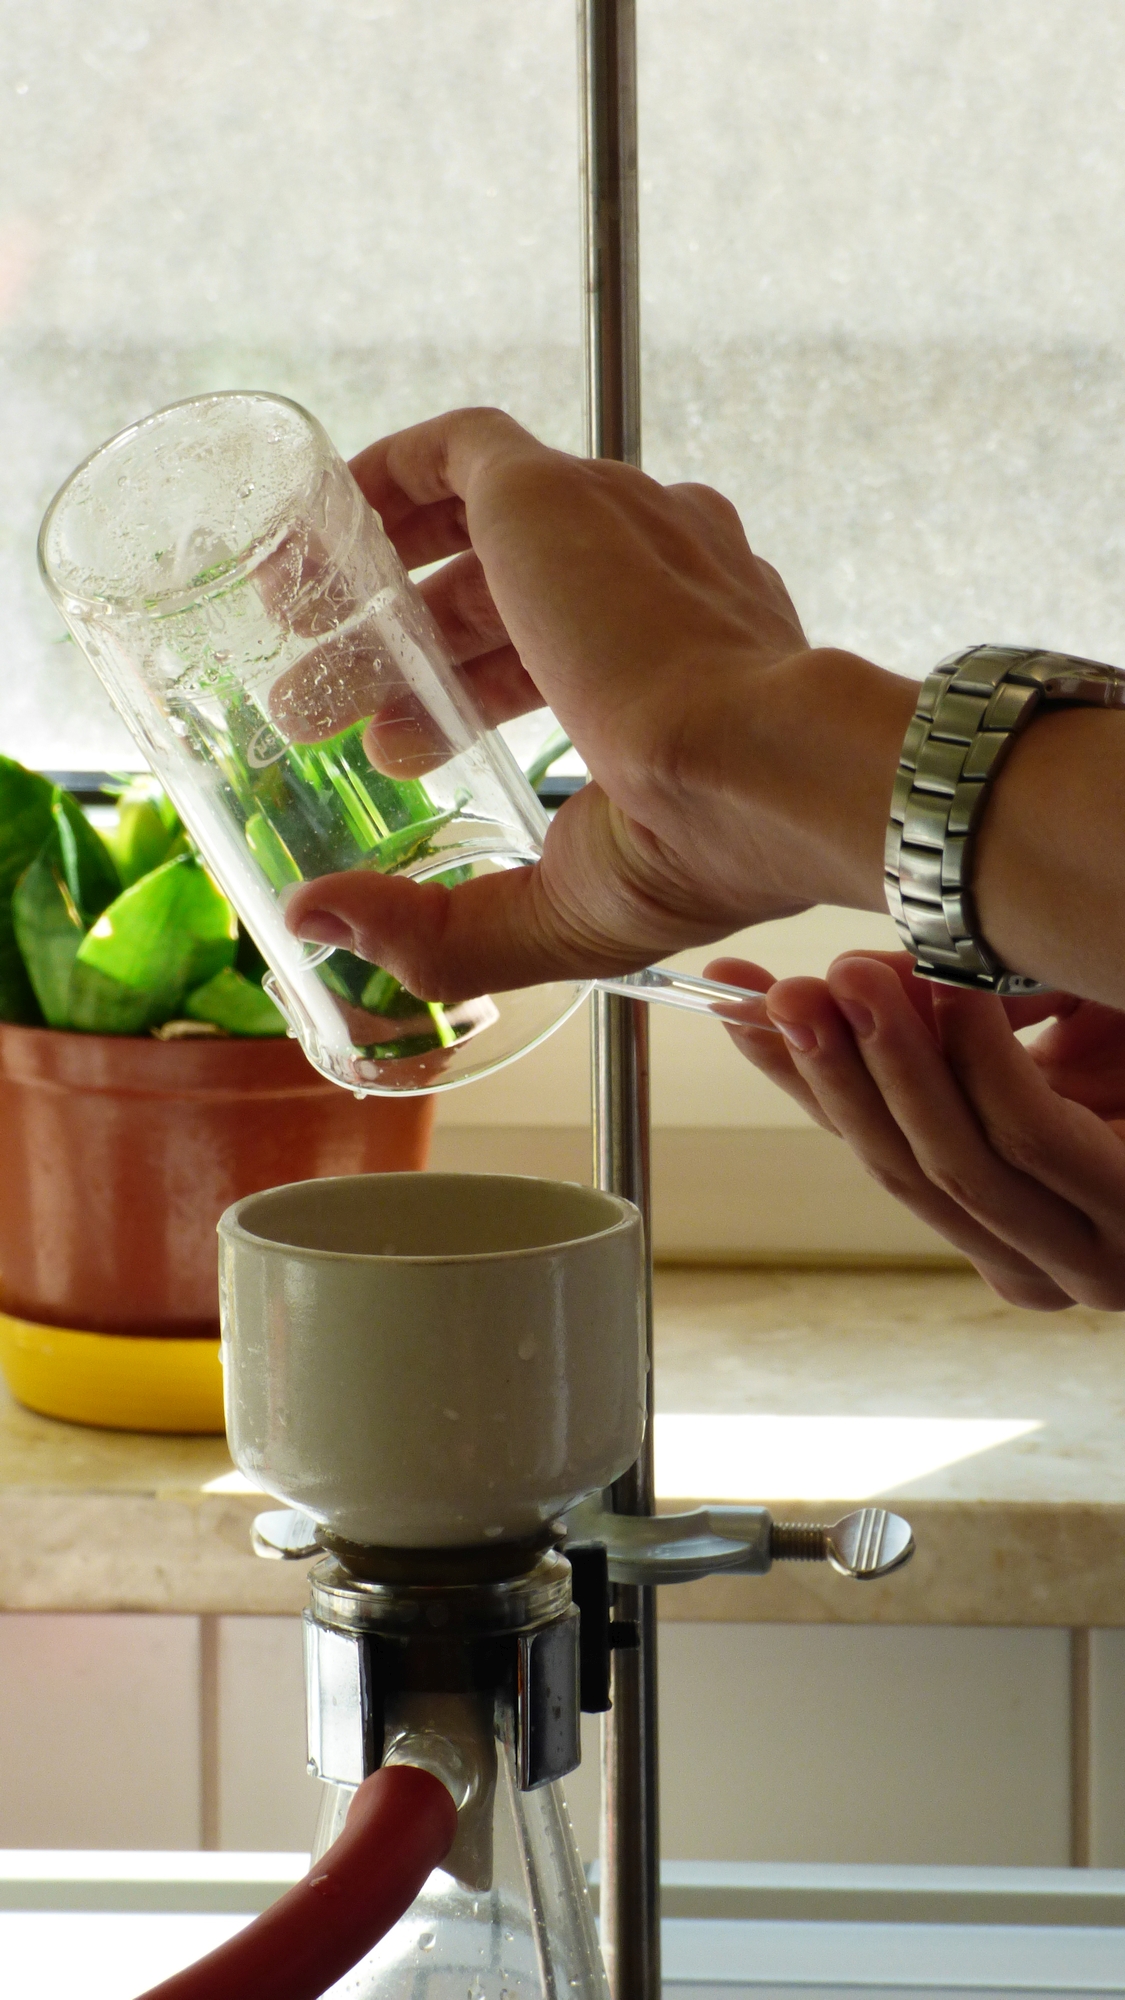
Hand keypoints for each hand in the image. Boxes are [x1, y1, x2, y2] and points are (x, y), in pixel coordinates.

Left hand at [285, 408, 910, 998]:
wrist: (752, 767)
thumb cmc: (696, 852)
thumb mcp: (551, 918)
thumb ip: (435, 931)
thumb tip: (318, 923)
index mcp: (683, 670)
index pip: (550, 661)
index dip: (454, 705)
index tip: (393, 750)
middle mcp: (655, 581)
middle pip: (501, 598)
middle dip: (405, 659)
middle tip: (324, 712)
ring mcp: (607, 528)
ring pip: (476, 522)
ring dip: (384, 580)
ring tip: (302, 642)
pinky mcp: (548, 493)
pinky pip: (454, 452)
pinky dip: (380, 481)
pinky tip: (319, 527)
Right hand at [707, 948, 1124, 1310]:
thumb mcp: (1018, 1038)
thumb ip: (927, 1023)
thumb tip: (822, 985)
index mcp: (994, 1227)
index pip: (866, 1146)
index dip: (793, 1074)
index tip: (730, 1001)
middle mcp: (1031, 1259)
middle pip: (896, 1168)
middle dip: (831, 1073)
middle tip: (785, 992)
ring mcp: (1086, 1257)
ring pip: (951, 1163)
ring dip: (891, 1063)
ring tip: (852, 976)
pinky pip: (1027, 1137)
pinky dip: (979, 1060)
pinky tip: (956, 990)